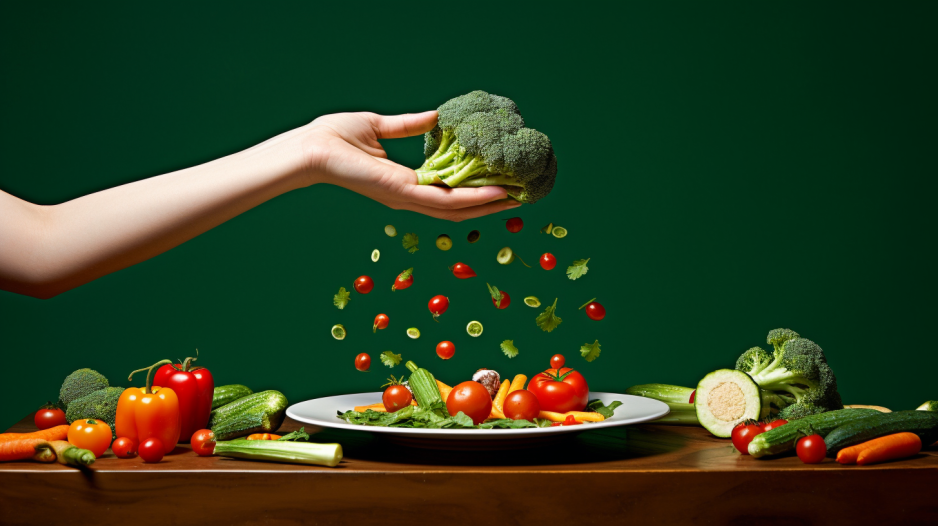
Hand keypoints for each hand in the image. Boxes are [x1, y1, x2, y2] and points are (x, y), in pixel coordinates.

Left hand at [301, 111, 518, 220]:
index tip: (499, 182)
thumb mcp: (380, 126)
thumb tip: (435, 116)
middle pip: (458, 208)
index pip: (446, 192)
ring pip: (457, 209)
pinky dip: (473, 198)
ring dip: (489, 206)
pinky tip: (497, 193)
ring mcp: (407, 198)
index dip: (474, 191)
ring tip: (517, 198)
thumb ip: (409, 125)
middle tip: (519, 197)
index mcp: (404, 183)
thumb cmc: (335, 138)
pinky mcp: (403, 193)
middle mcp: (409, 197)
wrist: (312, 148)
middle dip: (489, 205)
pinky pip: (445, 200)